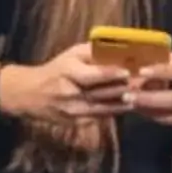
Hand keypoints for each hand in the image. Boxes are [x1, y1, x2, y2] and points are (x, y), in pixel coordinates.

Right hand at [5, 42, 130, 130]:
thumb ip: (92, 52)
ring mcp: (71, 111)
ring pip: (102, 109)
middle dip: (122, 89)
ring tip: (139, 97)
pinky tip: (126, 106)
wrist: (29, 94)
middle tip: (142, 84)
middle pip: (100, 93)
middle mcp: (69, 94)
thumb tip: (119, 49)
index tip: (128, 71)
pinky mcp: (74, 123)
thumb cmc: (56, 69)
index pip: (91, 75)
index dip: (111, 74)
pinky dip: (113, 111)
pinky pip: (98, 117)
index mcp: (67, 73)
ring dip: (122, 104)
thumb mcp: (70, 55)